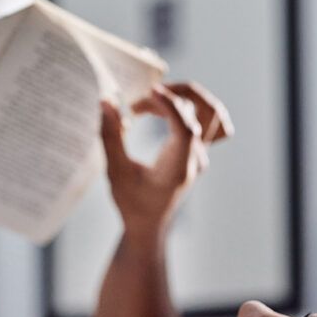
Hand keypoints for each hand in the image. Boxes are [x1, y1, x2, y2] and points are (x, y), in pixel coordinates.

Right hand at [100, 82, 232, 236]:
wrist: (149, 224)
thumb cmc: (131, 202)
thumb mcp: (115, 173)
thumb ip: (111, 137)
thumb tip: (106, 102)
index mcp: (178, 169)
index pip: (187, 129)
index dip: (171, 105)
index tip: (149, 91)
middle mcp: (195, 159)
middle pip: (209, 112)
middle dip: (181, 93)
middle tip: (149, 93)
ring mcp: (200, 154)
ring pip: (209, 112)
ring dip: (182, 98)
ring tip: (149, 101)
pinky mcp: (197, 150)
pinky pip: (201, 119)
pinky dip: (180, 106)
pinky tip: (154, 110)